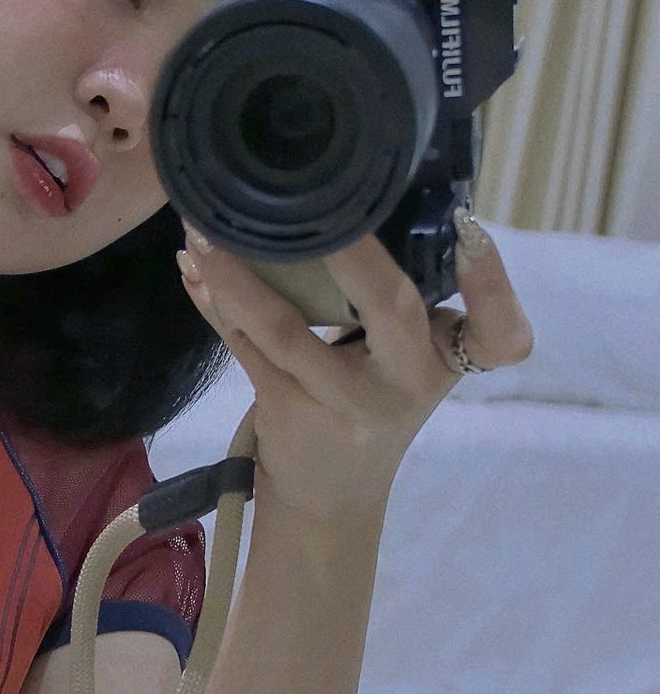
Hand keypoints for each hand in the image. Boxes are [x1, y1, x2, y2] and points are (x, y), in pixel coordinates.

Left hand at [174, 217, 535, 524]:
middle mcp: (404, 381)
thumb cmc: (367, 403)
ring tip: (206, 228)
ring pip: (286, 326)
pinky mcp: (287, 413)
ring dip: (239, 273)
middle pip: (387, 304)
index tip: (473, 231)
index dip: (492, 281)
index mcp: (444, 358)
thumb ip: (390, 298)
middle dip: (345, 247)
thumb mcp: (402, 360)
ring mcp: (342, 402)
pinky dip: (216, 303)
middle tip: (302, 196)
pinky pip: (246, 346)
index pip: (499, 332)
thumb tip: (343, 195)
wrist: (329, 498)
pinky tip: (194, 271)